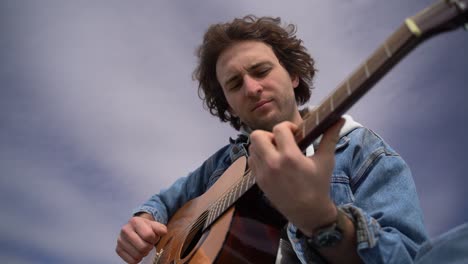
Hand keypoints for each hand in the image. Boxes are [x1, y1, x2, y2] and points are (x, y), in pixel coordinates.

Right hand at [116, 213, 166, 263]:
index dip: (154, 239)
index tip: (153, 238)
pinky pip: (131, 261)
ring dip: (144, 254)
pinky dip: (137, 259)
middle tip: (149, 244)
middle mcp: (125, 230)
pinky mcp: (118, 249)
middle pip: (143, 247)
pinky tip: (138, 252)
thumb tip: (163, 232)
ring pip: (137, 255)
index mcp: (135, 221)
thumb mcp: (155, 225)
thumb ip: (160, 228)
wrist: (136, 228)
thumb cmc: (146, 228)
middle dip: (149, 247)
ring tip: (143, 247)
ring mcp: (120, 240)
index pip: (148, 235)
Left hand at [248, 119, 344, 234]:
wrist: (308, 212)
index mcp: (290, 157)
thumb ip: (330, 137)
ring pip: (252, 147)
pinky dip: (259, 157)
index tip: (295, 133)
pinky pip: (251, 160)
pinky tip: (272, 162)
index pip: (279, 129)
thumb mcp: (326, 160)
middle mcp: (272, 163)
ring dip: (263, 145)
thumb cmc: (319, 185)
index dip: (287, 126)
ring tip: (277, 152)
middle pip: (257, 135)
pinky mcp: (258, 181)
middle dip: (269, 134)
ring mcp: (263, 173)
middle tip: (281, 142)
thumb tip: (340, 118)